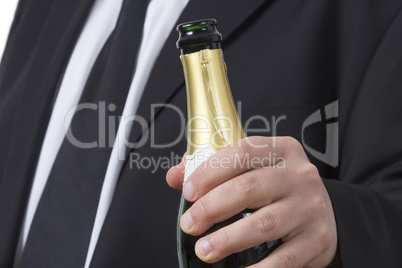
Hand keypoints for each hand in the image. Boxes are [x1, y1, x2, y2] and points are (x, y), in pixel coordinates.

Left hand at [167, 136, 337, 267]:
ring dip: (228, 239)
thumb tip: (175, 177)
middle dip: (212, 207)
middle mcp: (299, 176)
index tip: (187, 191)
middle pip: (250, 187)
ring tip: (204, 250)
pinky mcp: (317, 239)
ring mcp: (310, 208)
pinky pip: (285, 258)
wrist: (320, 210)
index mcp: (281, 150)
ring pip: (264, 223)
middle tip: (189, 224)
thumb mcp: (251, 168)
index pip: (242, 152)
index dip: (210, 171)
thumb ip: (212, 168)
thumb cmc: (275, 187)